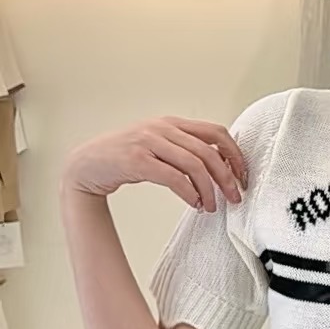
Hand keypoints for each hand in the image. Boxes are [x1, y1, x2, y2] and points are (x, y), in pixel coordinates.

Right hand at [62, 118, 247, 212]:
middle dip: (227, 177)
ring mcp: (148, 142)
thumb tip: (220, 166)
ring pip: (194, 164)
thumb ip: (184, 149)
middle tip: (234, 197)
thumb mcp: (158, 145)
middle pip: (209, 151)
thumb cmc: (124, 157)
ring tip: (213, 206)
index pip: (216, 131)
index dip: (234, 153)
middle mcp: (162, 128)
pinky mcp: (137, 160)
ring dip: (209, 189)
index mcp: (172, 122)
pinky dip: (189, 193)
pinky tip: (195, 204)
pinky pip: (173, 177)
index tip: (243, 175)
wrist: (86, 164)